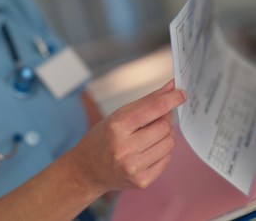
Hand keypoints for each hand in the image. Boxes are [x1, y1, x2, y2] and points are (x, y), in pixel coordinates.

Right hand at [71, 80, 185, 192]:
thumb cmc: (101, 139)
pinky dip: (162, 151)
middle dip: (165, 119)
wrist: (87, 170)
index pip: (153, 109)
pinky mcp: (141, 180)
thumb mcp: (117, 116)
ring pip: (169, 143)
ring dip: (165, 136)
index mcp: (116, 127)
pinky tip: (148, 150)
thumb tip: (170, 87)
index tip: (180, 93)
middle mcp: (124, 148)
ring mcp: (133, 167)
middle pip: (164, 127)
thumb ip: (146, 102)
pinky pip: (167, 159)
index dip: (171, 99)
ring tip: (150, 136)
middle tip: (158, 118)